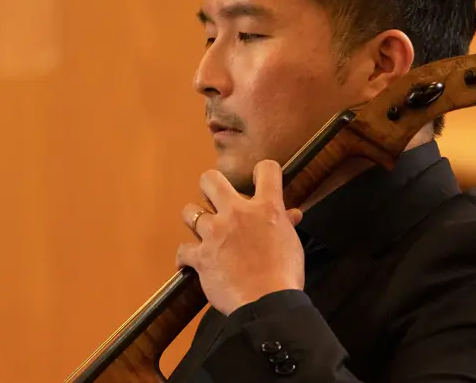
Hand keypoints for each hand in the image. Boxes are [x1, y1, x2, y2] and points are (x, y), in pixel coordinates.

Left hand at [176, 160, 304, 315]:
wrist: (268, 304)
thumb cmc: (285, 276)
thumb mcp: (292, 244)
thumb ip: (286, 224)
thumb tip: (292, 214)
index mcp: (266, 208)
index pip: (266, 170)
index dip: (262, 171)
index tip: (259, 179)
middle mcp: (237, 214)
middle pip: (210, 180)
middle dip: (210, 185)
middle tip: (215, 198)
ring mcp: (215, 233)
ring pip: (190, 212)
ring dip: (195, 220)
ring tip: (202, 231)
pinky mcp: (201, 256)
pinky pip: (183, 251)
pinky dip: (184, 258)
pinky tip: (188, 263)